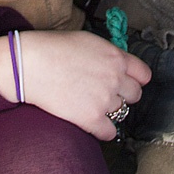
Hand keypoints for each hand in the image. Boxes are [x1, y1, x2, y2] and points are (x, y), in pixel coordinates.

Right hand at [0, 30, 150, 139]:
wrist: (30, 64)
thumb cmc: (54, 48)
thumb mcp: (88, 41)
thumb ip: (109, 55)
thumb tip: (118, 65)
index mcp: (116, 57)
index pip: (143, 74)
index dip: (135, 79)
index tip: (126, 82)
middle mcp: (115, 79)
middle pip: (135, 95)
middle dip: (122, 94)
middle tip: (105, 92)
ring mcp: (105, 100)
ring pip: (122, 112)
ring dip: (109, 109)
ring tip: (90, 102)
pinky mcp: (91, 119)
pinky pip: (109, 132)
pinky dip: (102, 129)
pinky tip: (91, 121)